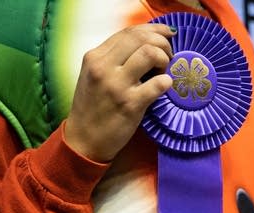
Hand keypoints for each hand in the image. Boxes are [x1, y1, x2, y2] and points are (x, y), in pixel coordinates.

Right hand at [65, 23, 175, 162]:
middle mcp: (103, 67)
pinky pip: (158, 84)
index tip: (166, 35)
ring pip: (150, 53)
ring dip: (165, 60)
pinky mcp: (130, 104)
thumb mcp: (95, 76)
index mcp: (95, 57)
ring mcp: (116, 85)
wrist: (84, 141)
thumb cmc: (93, 108)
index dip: (153, 30)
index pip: (128, 32)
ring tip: (164, 72)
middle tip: (169, 57)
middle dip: (162, 43)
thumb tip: (145, 44)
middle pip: (141, 38)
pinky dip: (167, 82)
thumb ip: (114, 59)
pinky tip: (165, 87)